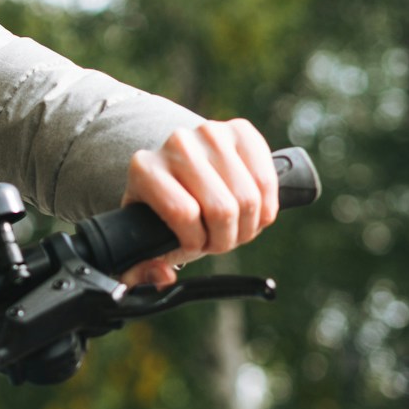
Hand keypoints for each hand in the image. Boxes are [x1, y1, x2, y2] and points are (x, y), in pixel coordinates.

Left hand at [117, 119, 278, 288]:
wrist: (178, 171)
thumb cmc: (162, 214)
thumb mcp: (144, 241)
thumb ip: (140, 271)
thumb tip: (164, 277)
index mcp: (145, 168)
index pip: (183, 214)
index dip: (197, 241)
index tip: (194, 245)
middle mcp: (176, 143)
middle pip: (222, 208)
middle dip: (227, 238)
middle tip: (220, 240)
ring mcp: (210, 132)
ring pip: (248, 197)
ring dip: (248, 225)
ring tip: (234, 227)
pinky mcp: (240, 130)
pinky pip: (267, 178)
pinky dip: (267, 205)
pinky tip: (254, 211)